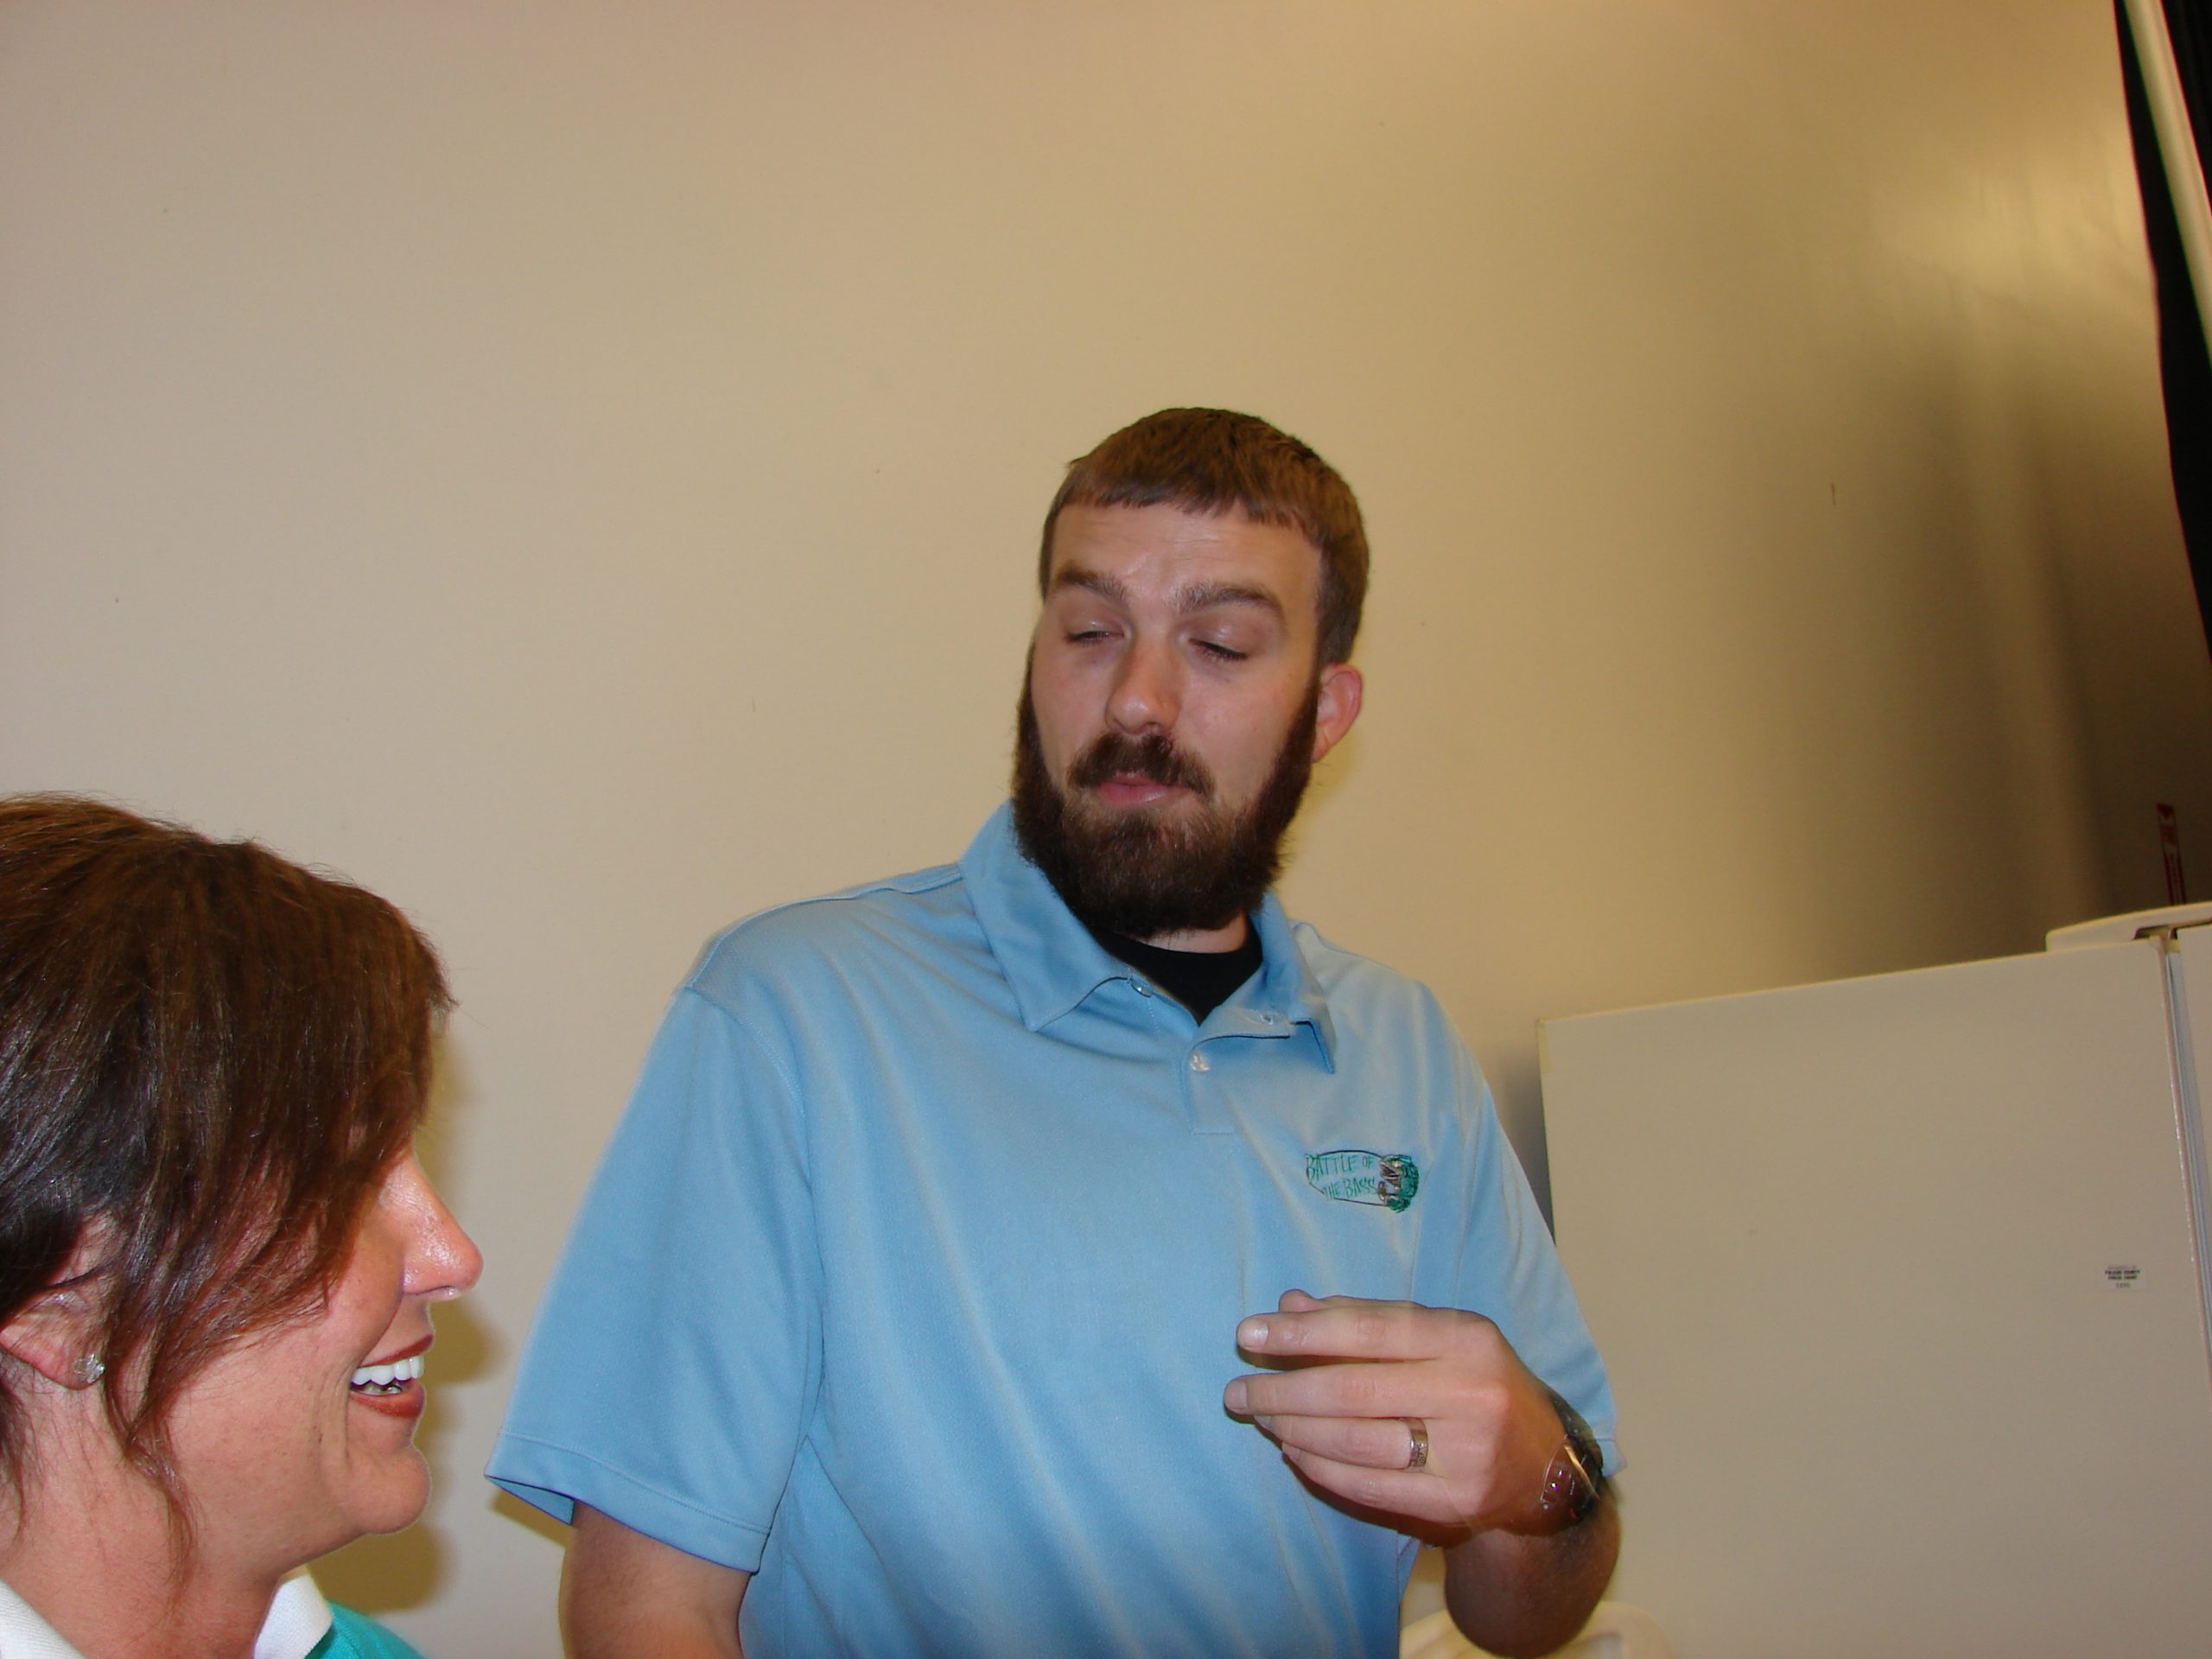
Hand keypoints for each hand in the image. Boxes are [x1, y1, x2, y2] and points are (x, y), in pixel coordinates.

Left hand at [1221, 1289, 1564, 1535]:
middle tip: (1237, 1392)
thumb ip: (1366, 1319)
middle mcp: (1468, 1392)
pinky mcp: (1454, 1502)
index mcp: (1465, 1338)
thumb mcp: (1439, 1337)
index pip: (1367, 1330)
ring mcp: (1464, 1453)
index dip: (1302, 1333)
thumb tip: (1288, 1304)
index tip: (1248, 1334)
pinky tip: (1294, 1450)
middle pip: (1352, 1390)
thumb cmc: (1478, 1384)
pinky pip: (1368, 1486)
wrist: (1546, 1468)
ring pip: (1355, 1441)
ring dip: (1295, 1429)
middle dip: (1283, 1390)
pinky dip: (1321, 1467)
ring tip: (1261, 1418)